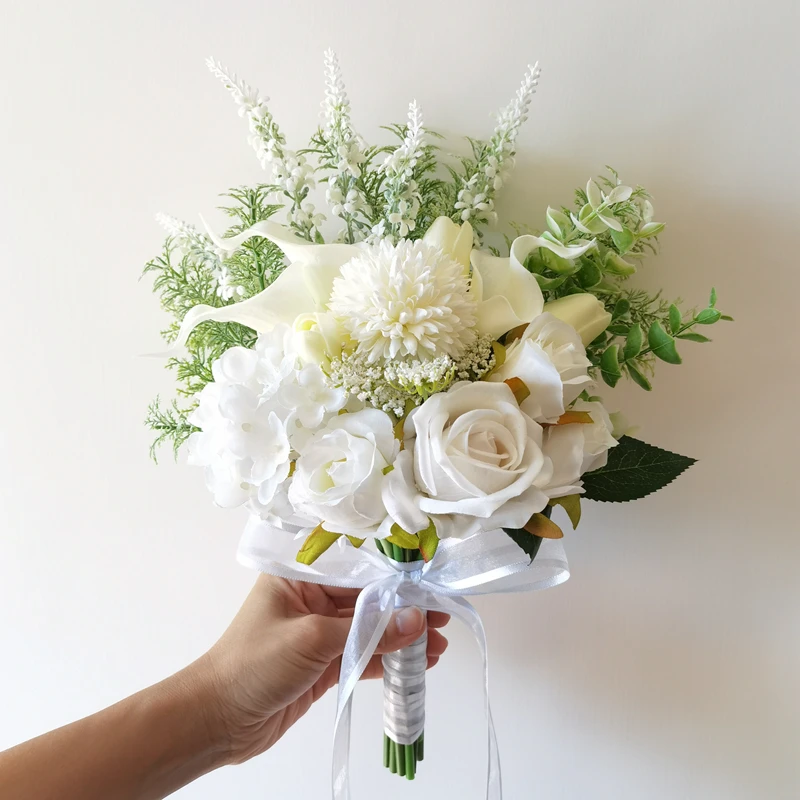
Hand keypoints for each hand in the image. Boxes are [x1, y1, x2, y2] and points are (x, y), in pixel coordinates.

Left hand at [191, 574, 449, 764]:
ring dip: (401, 637)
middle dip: (404, 609)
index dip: (394, 577)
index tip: (429, 583)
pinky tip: (416, 661)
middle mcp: (310, 599)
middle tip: (442, 615)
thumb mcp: (311, 639)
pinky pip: (362, 655)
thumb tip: (416, 621)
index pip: (355, 569)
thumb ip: (366, 631)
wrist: (216, 721)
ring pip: (369, 629)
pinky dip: (387, 659)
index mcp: (300, 577)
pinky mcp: (323, 664)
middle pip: (367, 600)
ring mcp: (317, 633)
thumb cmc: (251, 665)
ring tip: (439, 643)